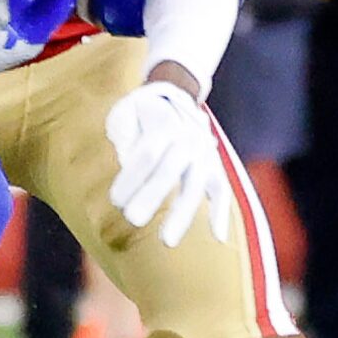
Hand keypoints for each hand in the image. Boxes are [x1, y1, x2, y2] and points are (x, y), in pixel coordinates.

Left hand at [106, 81, 232, 246]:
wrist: (176, 95)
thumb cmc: (141, 113)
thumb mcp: (126, 113)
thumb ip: (124, 137)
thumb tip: (126, 163)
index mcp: (165, 123)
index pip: (148, 153)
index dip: (131, 177)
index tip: (115, 200)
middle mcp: (188, 138)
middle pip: (170, 170)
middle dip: (151, 196)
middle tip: (132, 219)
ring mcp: (205, 153)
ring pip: (196, 185)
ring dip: (182, 214)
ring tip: (167, 242)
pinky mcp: (216, 166)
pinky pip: (222, 190)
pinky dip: (221, 212)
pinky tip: (217, 237)